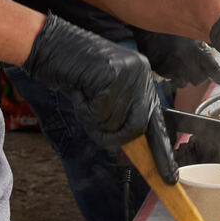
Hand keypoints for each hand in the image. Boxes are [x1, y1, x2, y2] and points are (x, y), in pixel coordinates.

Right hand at [24, 14, 176, 182]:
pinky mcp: (112, 74)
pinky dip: (84, 110)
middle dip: (116, 137)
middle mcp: (141, 73)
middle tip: (97, 130)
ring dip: (93, 120)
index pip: (158, 121)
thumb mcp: (102, 93)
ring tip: (83, 97)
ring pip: (115, 122)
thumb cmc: (73, 71)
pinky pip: (99, 113)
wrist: (50, 44)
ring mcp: (129, 72)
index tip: (169, 176)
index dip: (162, 151)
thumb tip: (128, 145)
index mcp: (143, 78)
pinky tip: (79, 91)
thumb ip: (119, 115)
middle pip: (139, 125)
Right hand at [134, 29, 219, 90]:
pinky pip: (170, 79)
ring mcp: (172, 68)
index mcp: (195, 49)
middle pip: (199, 80)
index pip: (213, 69)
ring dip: (185, 77)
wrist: (148, 25)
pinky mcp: (160, 71)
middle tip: (198, 66)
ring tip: (182, 64)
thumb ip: (207, 39)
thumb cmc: (171, 26)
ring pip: (184, 83)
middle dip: (200, 75)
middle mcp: (185, 61)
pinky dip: (173, 74)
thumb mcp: (191, 29)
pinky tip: (171, 63)